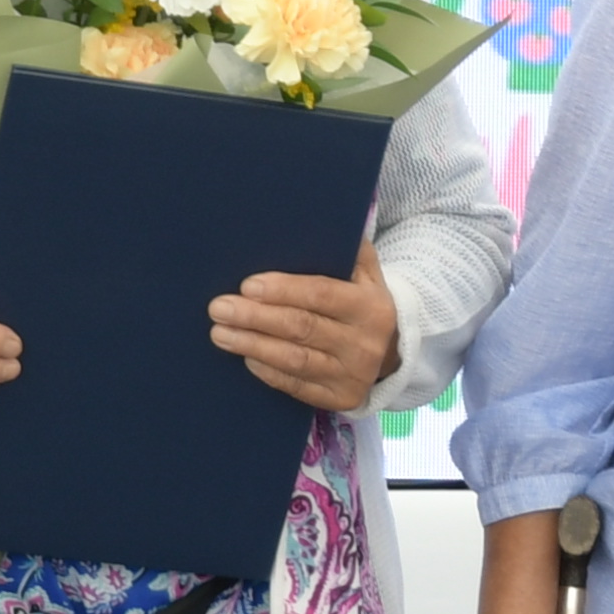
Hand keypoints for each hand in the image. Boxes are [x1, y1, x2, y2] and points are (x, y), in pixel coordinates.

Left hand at [211, 240, 399, 414]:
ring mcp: (353, 374)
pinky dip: (267, 371)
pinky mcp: (340, 398)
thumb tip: (318, 216)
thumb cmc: (363, 305)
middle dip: (256, 317)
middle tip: (219, 307)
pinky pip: (296, 386)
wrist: (394, 353)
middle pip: (302, 328)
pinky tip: (246, 357)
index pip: (322, 295)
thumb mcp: (368, 276)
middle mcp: (365, 343)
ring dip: (252, 345)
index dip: (284, 290)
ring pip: (295, 359)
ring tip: (219, 333)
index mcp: (371, 307)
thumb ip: (349, 251)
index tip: (248, 285)